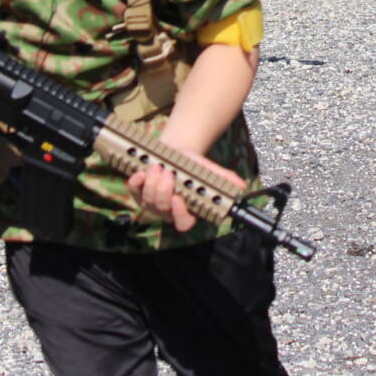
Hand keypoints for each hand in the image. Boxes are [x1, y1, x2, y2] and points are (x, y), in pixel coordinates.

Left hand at [127, 149, 244, 231]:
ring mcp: (151, 203)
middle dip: (163, 190)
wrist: (175, 152)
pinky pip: (134, 191)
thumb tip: (241, 186)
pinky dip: (136, 182)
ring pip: (148, 200)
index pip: (183, 223)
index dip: (179, 214)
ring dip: (152, 183)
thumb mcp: (208, 171)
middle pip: (162, 210)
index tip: (178, 198)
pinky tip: (141, 172)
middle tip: (168, 173)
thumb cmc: (193, 166)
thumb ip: (222, 179)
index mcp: (186, 210)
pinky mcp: (138, 192)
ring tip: (158, 167)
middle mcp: (168, 210)